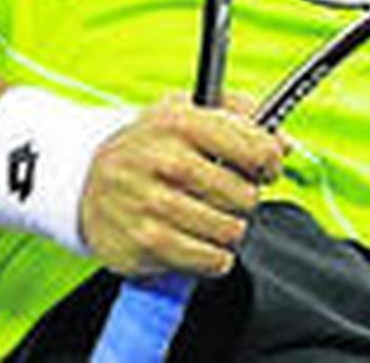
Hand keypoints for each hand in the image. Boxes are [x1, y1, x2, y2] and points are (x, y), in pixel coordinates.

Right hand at [78, 95, 285, 277]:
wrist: (85, 183)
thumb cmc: (148, 145)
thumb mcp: (185, 109)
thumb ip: (240, 114)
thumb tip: (284, 143)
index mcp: (181, 122)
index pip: (256, 149)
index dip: (270, 161)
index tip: (265, 167)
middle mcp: (168, 162)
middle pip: (248, 196)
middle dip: (243, 197)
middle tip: (223, 193)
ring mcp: (156, 206)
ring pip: (233, 232)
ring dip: (227, 228)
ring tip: (206, 215)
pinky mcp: (149, 244)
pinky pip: (213, 260)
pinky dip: (212, 254)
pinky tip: (195, 237)